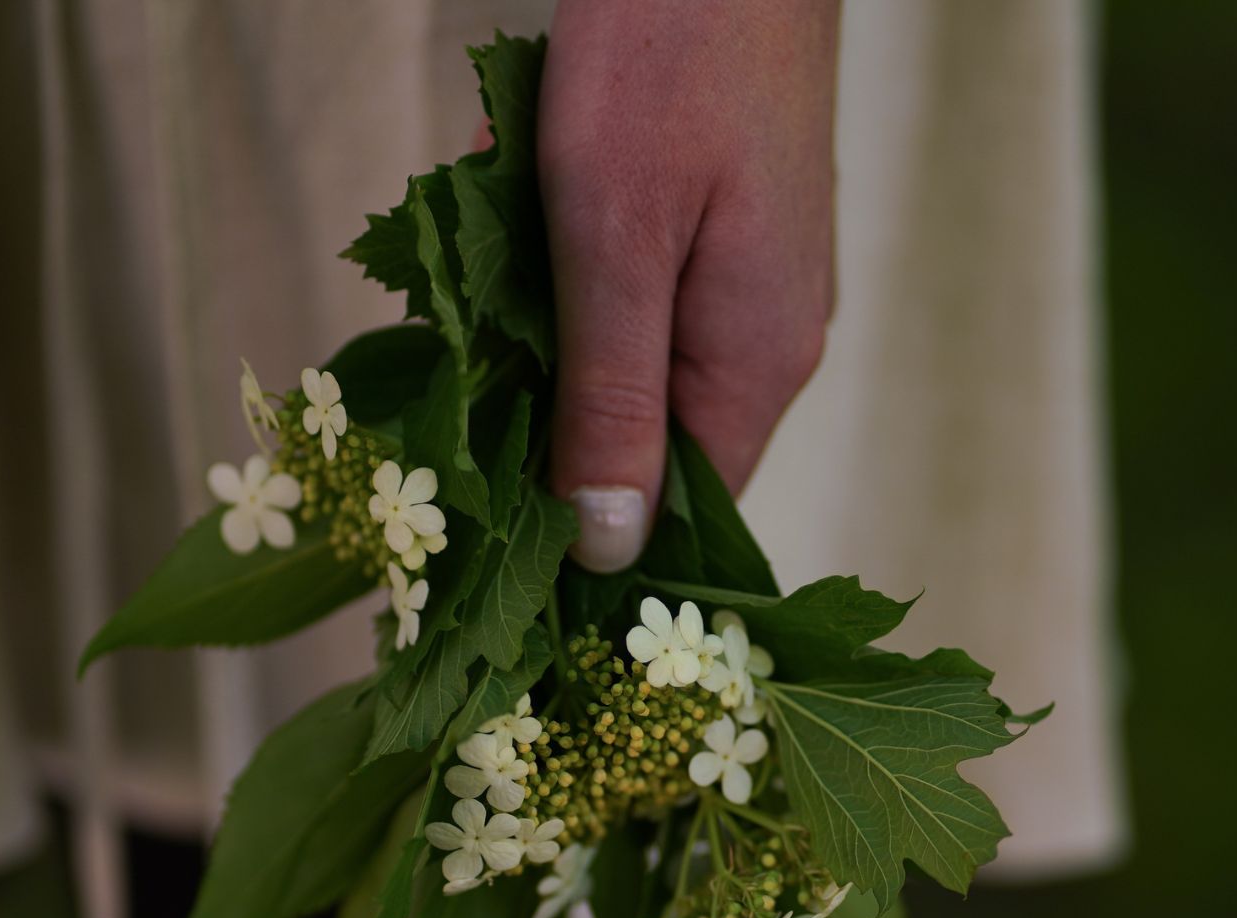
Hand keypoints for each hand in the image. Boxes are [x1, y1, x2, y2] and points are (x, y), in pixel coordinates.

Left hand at [539, 0, 837, 570]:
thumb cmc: (670, 53)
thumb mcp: (614, 238)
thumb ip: (611, 398)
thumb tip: (607, 546)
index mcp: (756, 361)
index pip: (679, 512)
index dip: (585, 529)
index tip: (488, 512)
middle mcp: (766, 337)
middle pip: (645, 436)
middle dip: (545, 396)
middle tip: (470, 332)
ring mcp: (748, 282)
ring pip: (624, 356)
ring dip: (542, 313)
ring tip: (500, 222)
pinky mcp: (723, 230)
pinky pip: (629, 288)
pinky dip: (564, 255)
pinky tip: (522, 185)